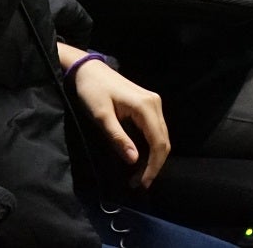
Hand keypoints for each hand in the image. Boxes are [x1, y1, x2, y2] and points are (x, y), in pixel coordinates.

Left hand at [65, 53, 169, 188]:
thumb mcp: (102, 116)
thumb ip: (118, 138)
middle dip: (154, 165)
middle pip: (164, 141)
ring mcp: (153, 103)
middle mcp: (155, 104)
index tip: (141, 183)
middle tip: (138, 183)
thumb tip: (134, 161)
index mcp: (146, 107)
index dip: (153, 166)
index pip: (158, 143)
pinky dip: (151, 147)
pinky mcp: (148, 105)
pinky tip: (139, 158)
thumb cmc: (92, 91)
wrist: (88, 70)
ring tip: (138, 175)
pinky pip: (155, 130)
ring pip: (161, 137)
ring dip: (153, 158)